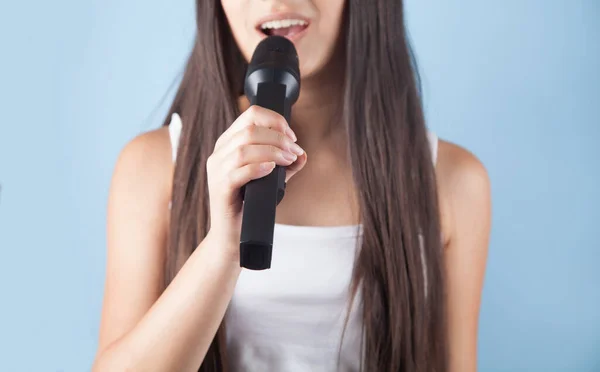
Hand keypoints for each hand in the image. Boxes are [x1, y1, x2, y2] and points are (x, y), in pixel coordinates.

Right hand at [205, 105, 306, 259]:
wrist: (233, 236)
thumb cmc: (251, 204)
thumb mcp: (272, 180)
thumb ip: (286, 165)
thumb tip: (303, 154)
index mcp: (229, 143)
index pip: (250, 115)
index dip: (275, 120)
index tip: (292, 137)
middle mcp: (219, 154)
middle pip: (249, 130)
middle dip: (278, 138)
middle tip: (294, 152)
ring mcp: (217, 171)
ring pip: (244, 148)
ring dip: (272, 152)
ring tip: (288, 161)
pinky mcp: (220, 189)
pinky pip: (238, 171)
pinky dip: (258, 167)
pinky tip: (271, 170)